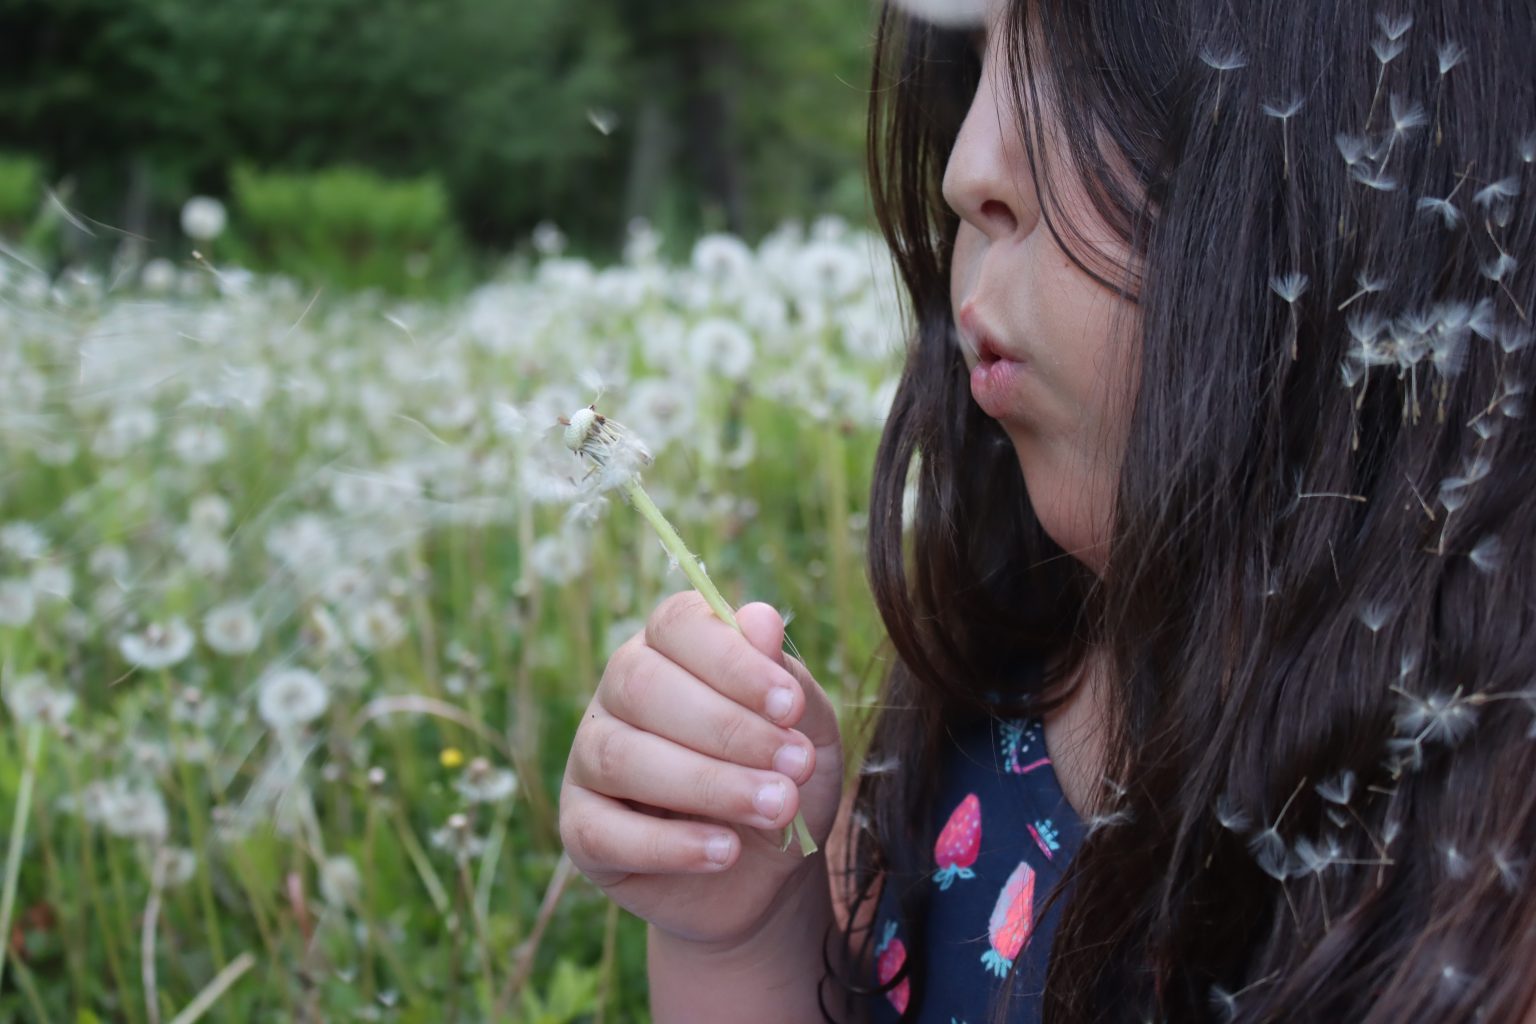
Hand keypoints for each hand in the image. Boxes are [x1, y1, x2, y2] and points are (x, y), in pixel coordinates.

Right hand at [559, 591, 843, 950]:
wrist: (772, 870)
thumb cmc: (783, 776)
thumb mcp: (807, 725)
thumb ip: (786, 676)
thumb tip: (761, 620)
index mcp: (669, 648)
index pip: (676, 624)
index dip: (733, 660)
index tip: (792, 705)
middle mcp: (618, 693)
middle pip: (642, 685)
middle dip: (728, 728)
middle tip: (796, 765)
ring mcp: (589, 758)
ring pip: (620, 756)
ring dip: (708, 784)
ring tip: (776, 808)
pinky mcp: (580, 826)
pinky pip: (602, 831)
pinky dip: (669, 844)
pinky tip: (726, 852)